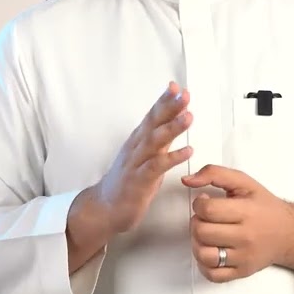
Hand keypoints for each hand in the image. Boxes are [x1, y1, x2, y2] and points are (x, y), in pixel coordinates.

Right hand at [93, 81, 193, 233]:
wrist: (105, 207)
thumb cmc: (129, 180)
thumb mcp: (147, 155)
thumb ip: (161, 137)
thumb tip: (176, 117)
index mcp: (138, 140)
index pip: (152, 115)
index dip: (163, 100)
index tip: (176, 86)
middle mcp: (136, 147)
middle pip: (153, 122)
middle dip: (169, 107)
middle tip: (184, 94)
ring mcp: (136, 163)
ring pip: (154, 141)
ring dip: (172, 128)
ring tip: (189, 116)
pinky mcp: (138, 181)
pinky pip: (156, 167)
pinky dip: (172, 157)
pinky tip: (188, 151)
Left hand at [181, 164, 293, 282]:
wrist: (289, 233)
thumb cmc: (265, 207)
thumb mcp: (244, 182)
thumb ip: (214, 173)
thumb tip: (187, 180)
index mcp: (247, 212)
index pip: (207, 210)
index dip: (199, 204)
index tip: (205, 202)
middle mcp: (246, 237)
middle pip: (202, 232)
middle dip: (197, 222)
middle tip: (206, 218)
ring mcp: (244, 257)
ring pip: (204, 255)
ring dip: (198, 243)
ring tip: (206, 234)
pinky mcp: (241, 272)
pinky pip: (212, 274)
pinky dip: (204, 264)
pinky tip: (211, 250)